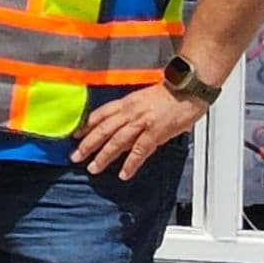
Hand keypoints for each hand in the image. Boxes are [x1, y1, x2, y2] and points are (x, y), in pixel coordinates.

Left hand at [71, 83, 205, 178]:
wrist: (188, 88)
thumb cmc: (169, 94)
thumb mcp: (143, 100)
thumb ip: (130, 115)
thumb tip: (122, 132)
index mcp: (126, 102)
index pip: (99, 114)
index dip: (86, 126)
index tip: (75, 136)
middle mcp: (129, 112)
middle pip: (103, 130)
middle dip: (87, 144)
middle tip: (75, 157)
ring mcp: (142, 122)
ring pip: (116, 141)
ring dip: (103, 156)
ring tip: (93, 168)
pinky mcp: (156, 132)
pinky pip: (140, 150)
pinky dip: (131, 164)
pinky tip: (123, 173)